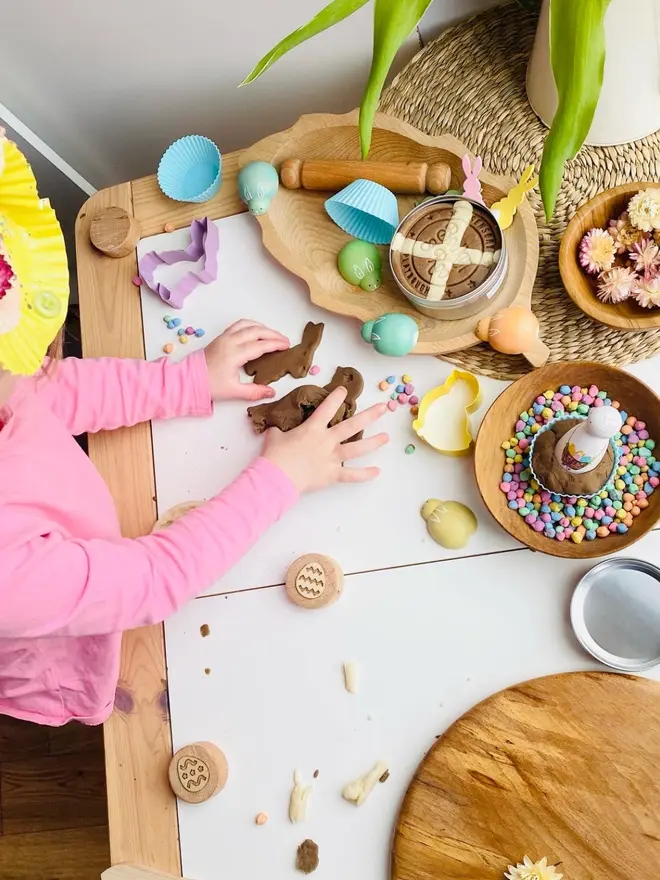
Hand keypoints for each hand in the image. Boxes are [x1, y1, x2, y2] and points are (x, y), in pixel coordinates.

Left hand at [204, 319, 289, 401]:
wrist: (188, 379)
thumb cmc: (210, 385)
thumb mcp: (233, 391)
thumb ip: (254, 392)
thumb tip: (271, 392)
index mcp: (235, 353)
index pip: (261, 345)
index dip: (276, 344)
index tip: (287, 346)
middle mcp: (230, 341)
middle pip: (256, 331)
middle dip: (273, 334)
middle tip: (285, 340)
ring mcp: (224, 337)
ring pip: (247, 325)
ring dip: (262, 327)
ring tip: (272, 335)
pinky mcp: (220, 337)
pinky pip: (238, 325)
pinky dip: (250, 325)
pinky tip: (256, 331)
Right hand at [262, 387, 388, 492]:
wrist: (276, 477)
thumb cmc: (275, 455)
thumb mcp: (274, 436)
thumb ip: (280, 431)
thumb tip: (277, 430)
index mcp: (313, 428)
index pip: (327, 407)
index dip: (336, 397)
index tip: (344, 390)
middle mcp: (327, 440)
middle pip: (353, 425)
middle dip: (370, 415)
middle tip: (384, 408)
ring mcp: (332, 458)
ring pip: (358, 448)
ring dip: (374, 442)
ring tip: (386, 437)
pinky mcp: (332, 474)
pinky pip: (352, 475)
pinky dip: (365, 474)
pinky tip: (377, 471)